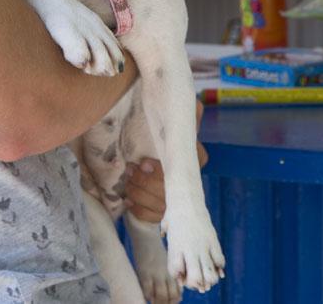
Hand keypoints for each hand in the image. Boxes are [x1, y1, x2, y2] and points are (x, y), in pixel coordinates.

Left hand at [124, 100, 208, 223]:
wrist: (160, 159)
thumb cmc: (167, 140)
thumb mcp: (177, 126)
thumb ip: (187, 116)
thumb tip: (196, 104)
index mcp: (196, 161)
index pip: (182, 171)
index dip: (161, 170)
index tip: (145, 163)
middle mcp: (189, 185)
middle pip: (166, 190)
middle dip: (143, 181)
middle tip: (129, 170)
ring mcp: (176, 203)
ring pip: (157, 204)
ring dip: (138, 193)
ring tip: (127, 182)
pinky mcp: (164, 215)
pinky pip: (151, 217)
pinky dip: (138, 209)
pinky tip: (129, 201)